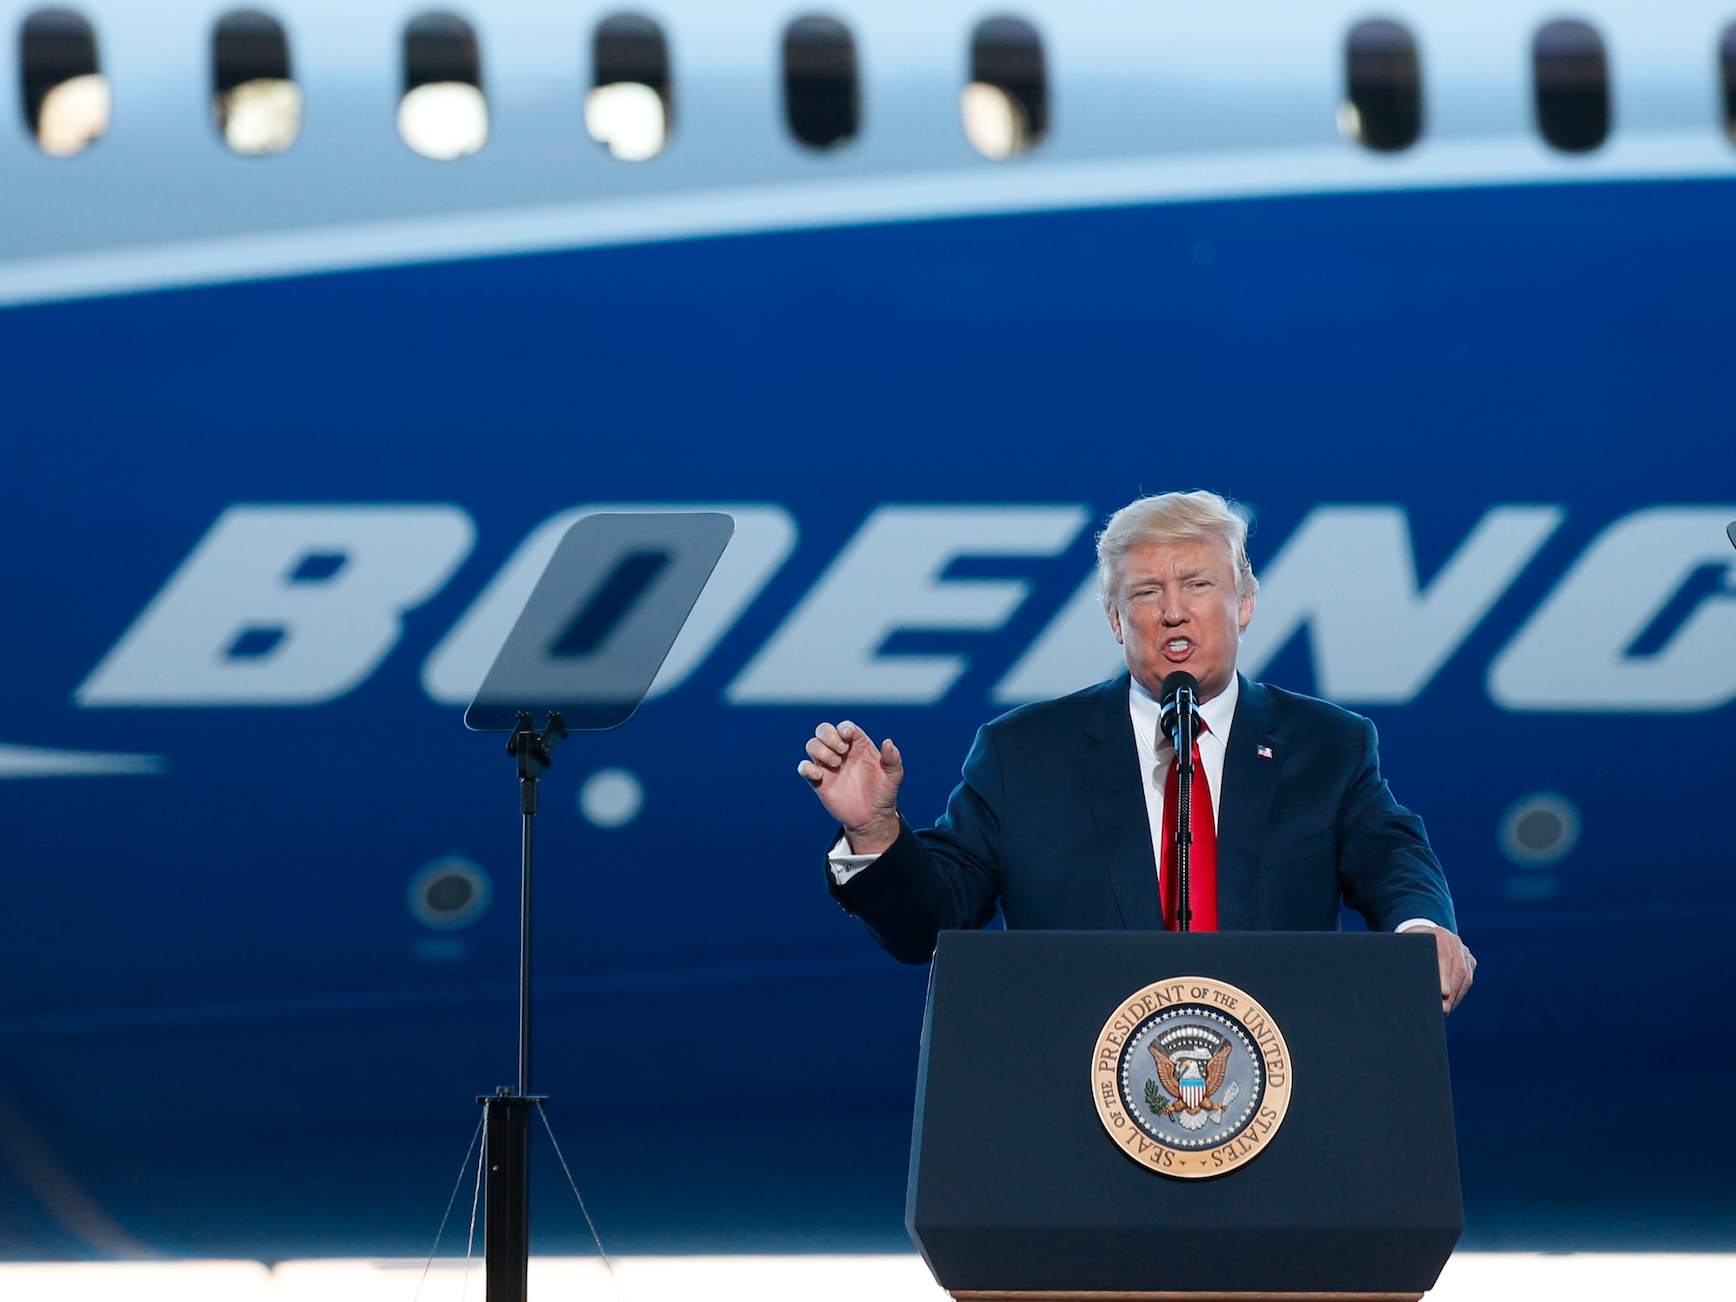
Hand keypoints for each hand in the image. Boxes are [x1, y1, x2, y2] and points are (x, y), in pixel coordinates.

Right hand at [797, 720, 902, 853]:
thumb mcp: (894, 776)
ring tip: (836, 763)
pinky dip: (807, 768)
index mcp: (858, 745)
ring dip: (820, 750)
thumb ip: (892, 759)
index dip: (844, 728)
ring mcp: (828, 765)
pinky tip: (820, 776)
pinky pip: (804, 768)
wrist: (872, 817)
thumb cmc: (883, 793)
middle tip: (841, 750)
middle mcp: (841, 751)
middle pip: (824, 730)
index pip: (845, 727)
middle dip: (828, 735)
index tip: (848, 737)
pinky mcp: (819, 781)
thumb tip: (888, 742)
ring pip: (812, 745)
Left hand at [1414, 925, 1475, 1012]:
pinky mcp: (1469, 960)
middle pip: (1458, 968)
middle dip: (1452, 991)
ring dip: (1456, 995)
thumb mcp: (1409, 947)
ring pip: (1466, 976)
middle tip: (1444, 1008)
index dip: (1444, 975)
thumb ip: (1411, 959)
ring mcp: (1464, 950)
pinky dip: (1460, 993)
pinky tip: (1451, 1003)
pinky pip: (1468, 979)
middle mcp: (1454, 941)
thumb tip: (1406, 980)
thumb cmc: (1412, 946)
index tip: (1443, 993)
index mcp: (1439, 935)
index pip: (1444, 956)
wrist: (1424, 936)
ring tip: (1446, 1009)